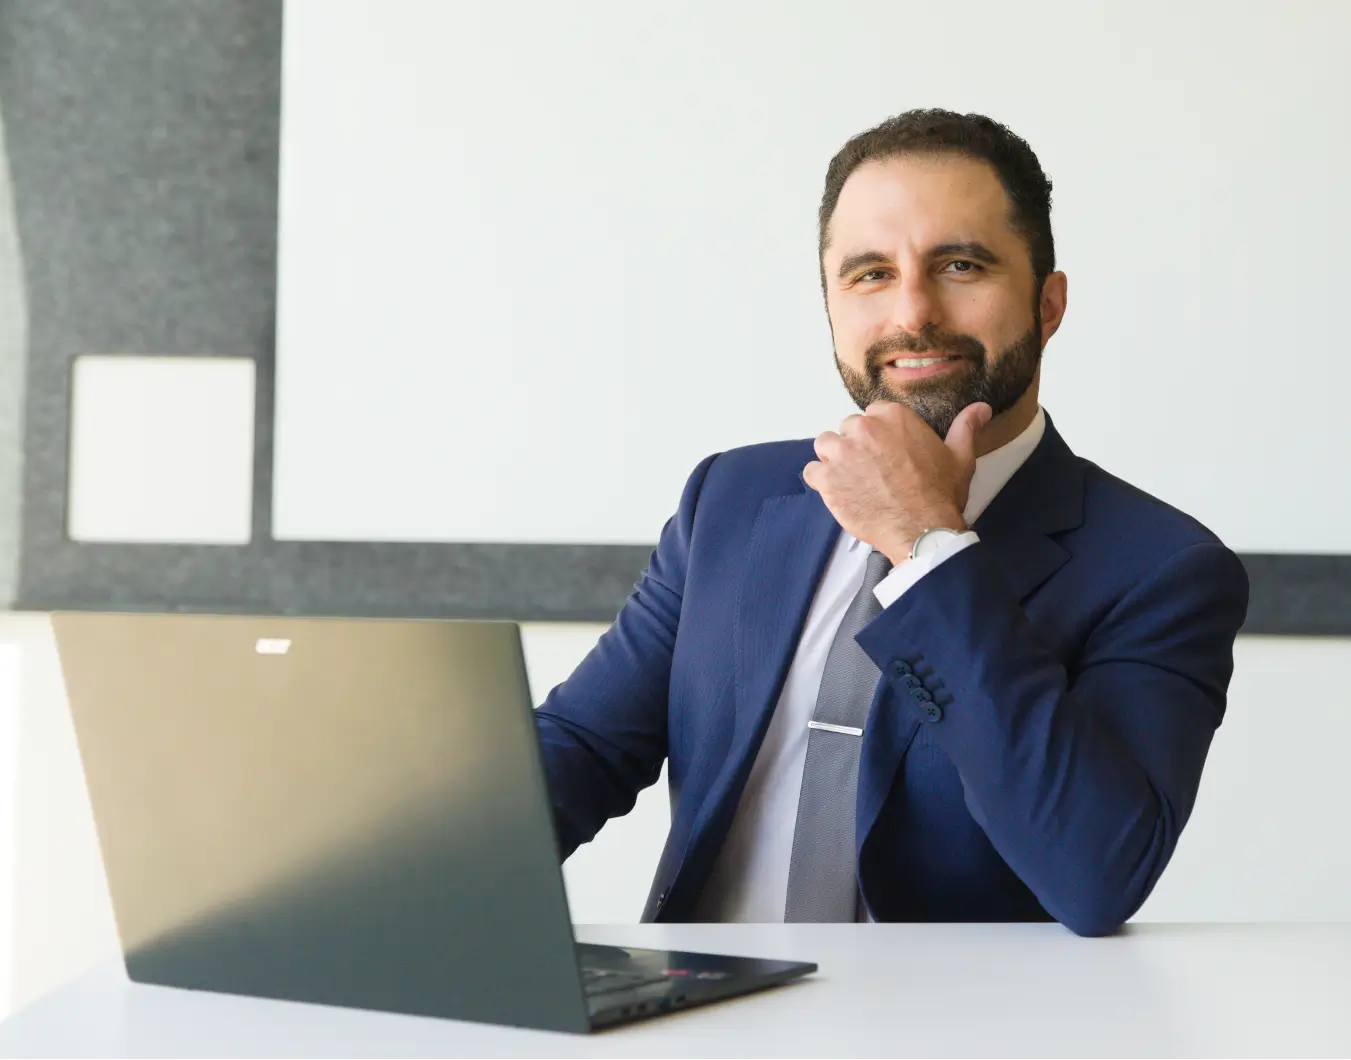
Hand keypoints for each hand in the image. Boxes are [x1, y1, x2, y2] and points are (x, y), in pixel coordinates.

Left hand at [803, 401, 992, 564]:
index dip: (877, 434)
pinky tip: (837, 492)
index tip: (886, 452)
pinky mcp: (828, 479)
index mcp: (892, 417)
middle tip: (870, 470)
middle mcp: (864, 429)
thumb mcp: (960, 456)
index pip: (872, 414)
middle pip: (848, 429)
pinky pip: (812, 472)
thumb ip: (966, 427)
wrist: (921, 529)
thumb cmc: (939, 494)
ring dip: (833, 459)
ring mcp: (843, 453)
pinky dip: (820, 481)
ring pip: (826, 446)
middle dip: (856, 446)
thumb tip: (980, 409)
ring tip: (850, 478)